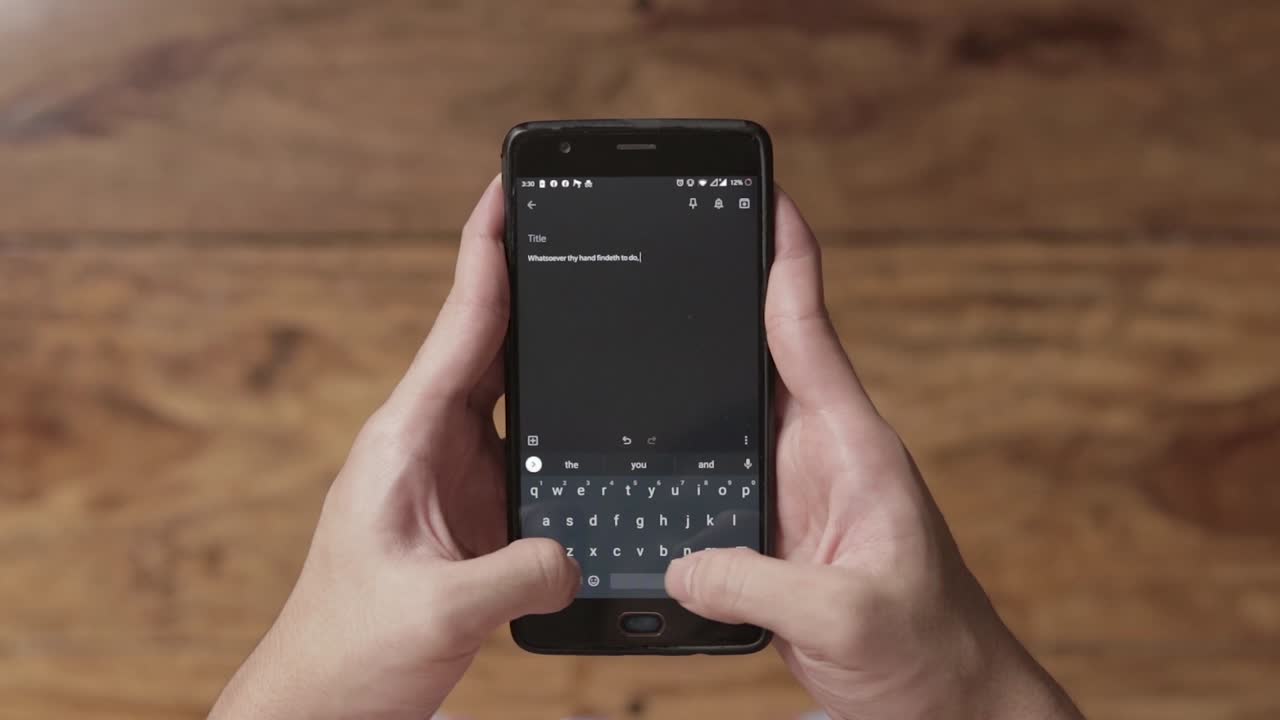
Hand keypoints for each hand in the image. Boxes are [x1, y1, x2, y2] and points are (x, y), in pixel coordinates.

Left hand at [210, 177, 578, 719]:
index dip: (486, 251)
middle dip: (531, 280)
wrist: (324, 702)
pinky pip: (525, 447)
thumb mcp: (440, 611)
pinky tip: (594, 413)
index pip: (459, 325)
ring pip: (512, 393)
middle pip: (490, 342)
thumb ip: (518, 574)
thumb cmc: (348, 650)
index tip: (506, 190)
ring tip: (602, 304)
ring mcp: (451, 475)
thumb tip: (576, 554)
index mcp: (407, 439)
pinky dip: (558, 422)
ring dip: (550, 351)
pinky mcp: (470, 510)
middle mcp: (428, 444)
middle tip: (576, 223)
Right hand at [664, 191, 1083, 719]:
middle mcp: (816, 458)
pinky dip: (673, 475)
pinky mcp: (768, 538)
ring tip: (622, 350)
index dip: (786, 260)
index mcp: (851, 448)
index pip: (809, 333)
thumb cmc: (931, 652)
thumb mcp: (849, 617)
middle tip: (660, 252)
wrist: (942, 705)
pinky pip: (708, 489)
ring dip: (682, 396)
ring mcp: (789, 496)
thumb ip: (759, 585)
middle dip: (712, 307)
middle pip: (753, 363)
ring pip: (721, 428)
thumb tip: (680, 564)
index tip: (765, 198)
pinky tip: (635, 469)